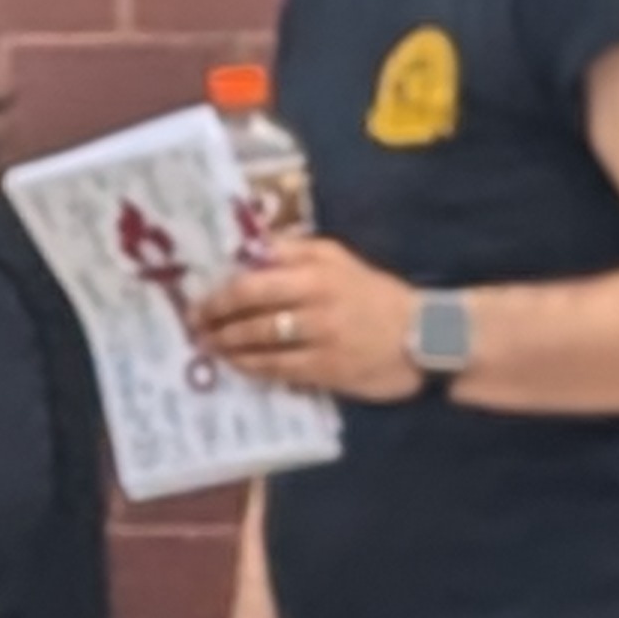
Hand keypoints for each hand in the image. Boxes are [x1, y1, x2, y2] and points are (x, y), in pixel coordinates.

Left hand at [194, 237, 423, 405]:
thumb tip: (248, 248)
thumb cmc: (372, 295)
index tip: (197, 298)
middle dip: (214, 316)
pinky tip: (235, 364)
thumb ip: (295, 252)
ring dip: (225, 343)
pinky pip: (274, 368)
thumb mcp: (338, 260)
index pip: (256, 274)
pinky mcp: (324, 368)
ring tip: (207, 345)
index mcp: (318, 268)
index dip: (220, 289)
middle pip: (249, 304)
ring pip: (257, 339)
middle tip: (194, 325)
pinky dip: (249, 366)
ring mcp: (320, 335)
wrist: (423, 334)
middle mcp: (317, 298)